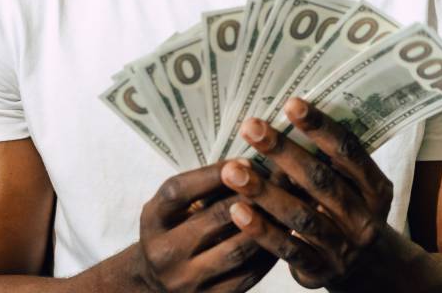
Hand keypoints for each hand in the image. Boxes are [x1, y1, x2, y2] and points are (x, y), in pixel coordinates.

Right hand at [134, 164, 276, 292]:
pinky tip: (284, 234)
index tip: (247, 161)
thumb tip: (250, 166)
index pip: (180, 190)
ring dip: (268, 224)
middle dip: (253, 195)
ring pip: (237, 249)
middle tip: (282, 178)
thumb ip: (201, 188)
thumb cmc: (174, 231)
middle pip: (214, 218)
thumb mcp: (173, 207)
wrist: (158, 283)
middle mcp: (164, 252)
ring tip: (289, 204)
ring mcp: (186, 281)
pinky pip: (248, 274)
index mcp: (152, 220)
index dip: (214, 173)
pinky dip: (269, 251)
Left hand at [221, 98, 401, 289]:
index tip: (291, 104)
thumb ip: (332, 163)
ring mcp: (344, 248)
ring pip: (301, 216)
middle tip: (252, 128)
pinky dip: (262, 230)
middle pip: (321, 181)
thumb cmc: (349, 213)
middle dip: (284, 151)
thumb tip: (291, 116)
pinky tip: (238, 211)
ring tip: (232, 170)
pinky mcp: (321, 271)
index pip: (349, 151)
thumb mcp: (355, 189)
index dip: (321, 127)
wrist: (366, 270)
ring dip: (264, 191)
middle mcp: (364, 218)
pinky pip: (288, 250)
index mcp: (376, 188)